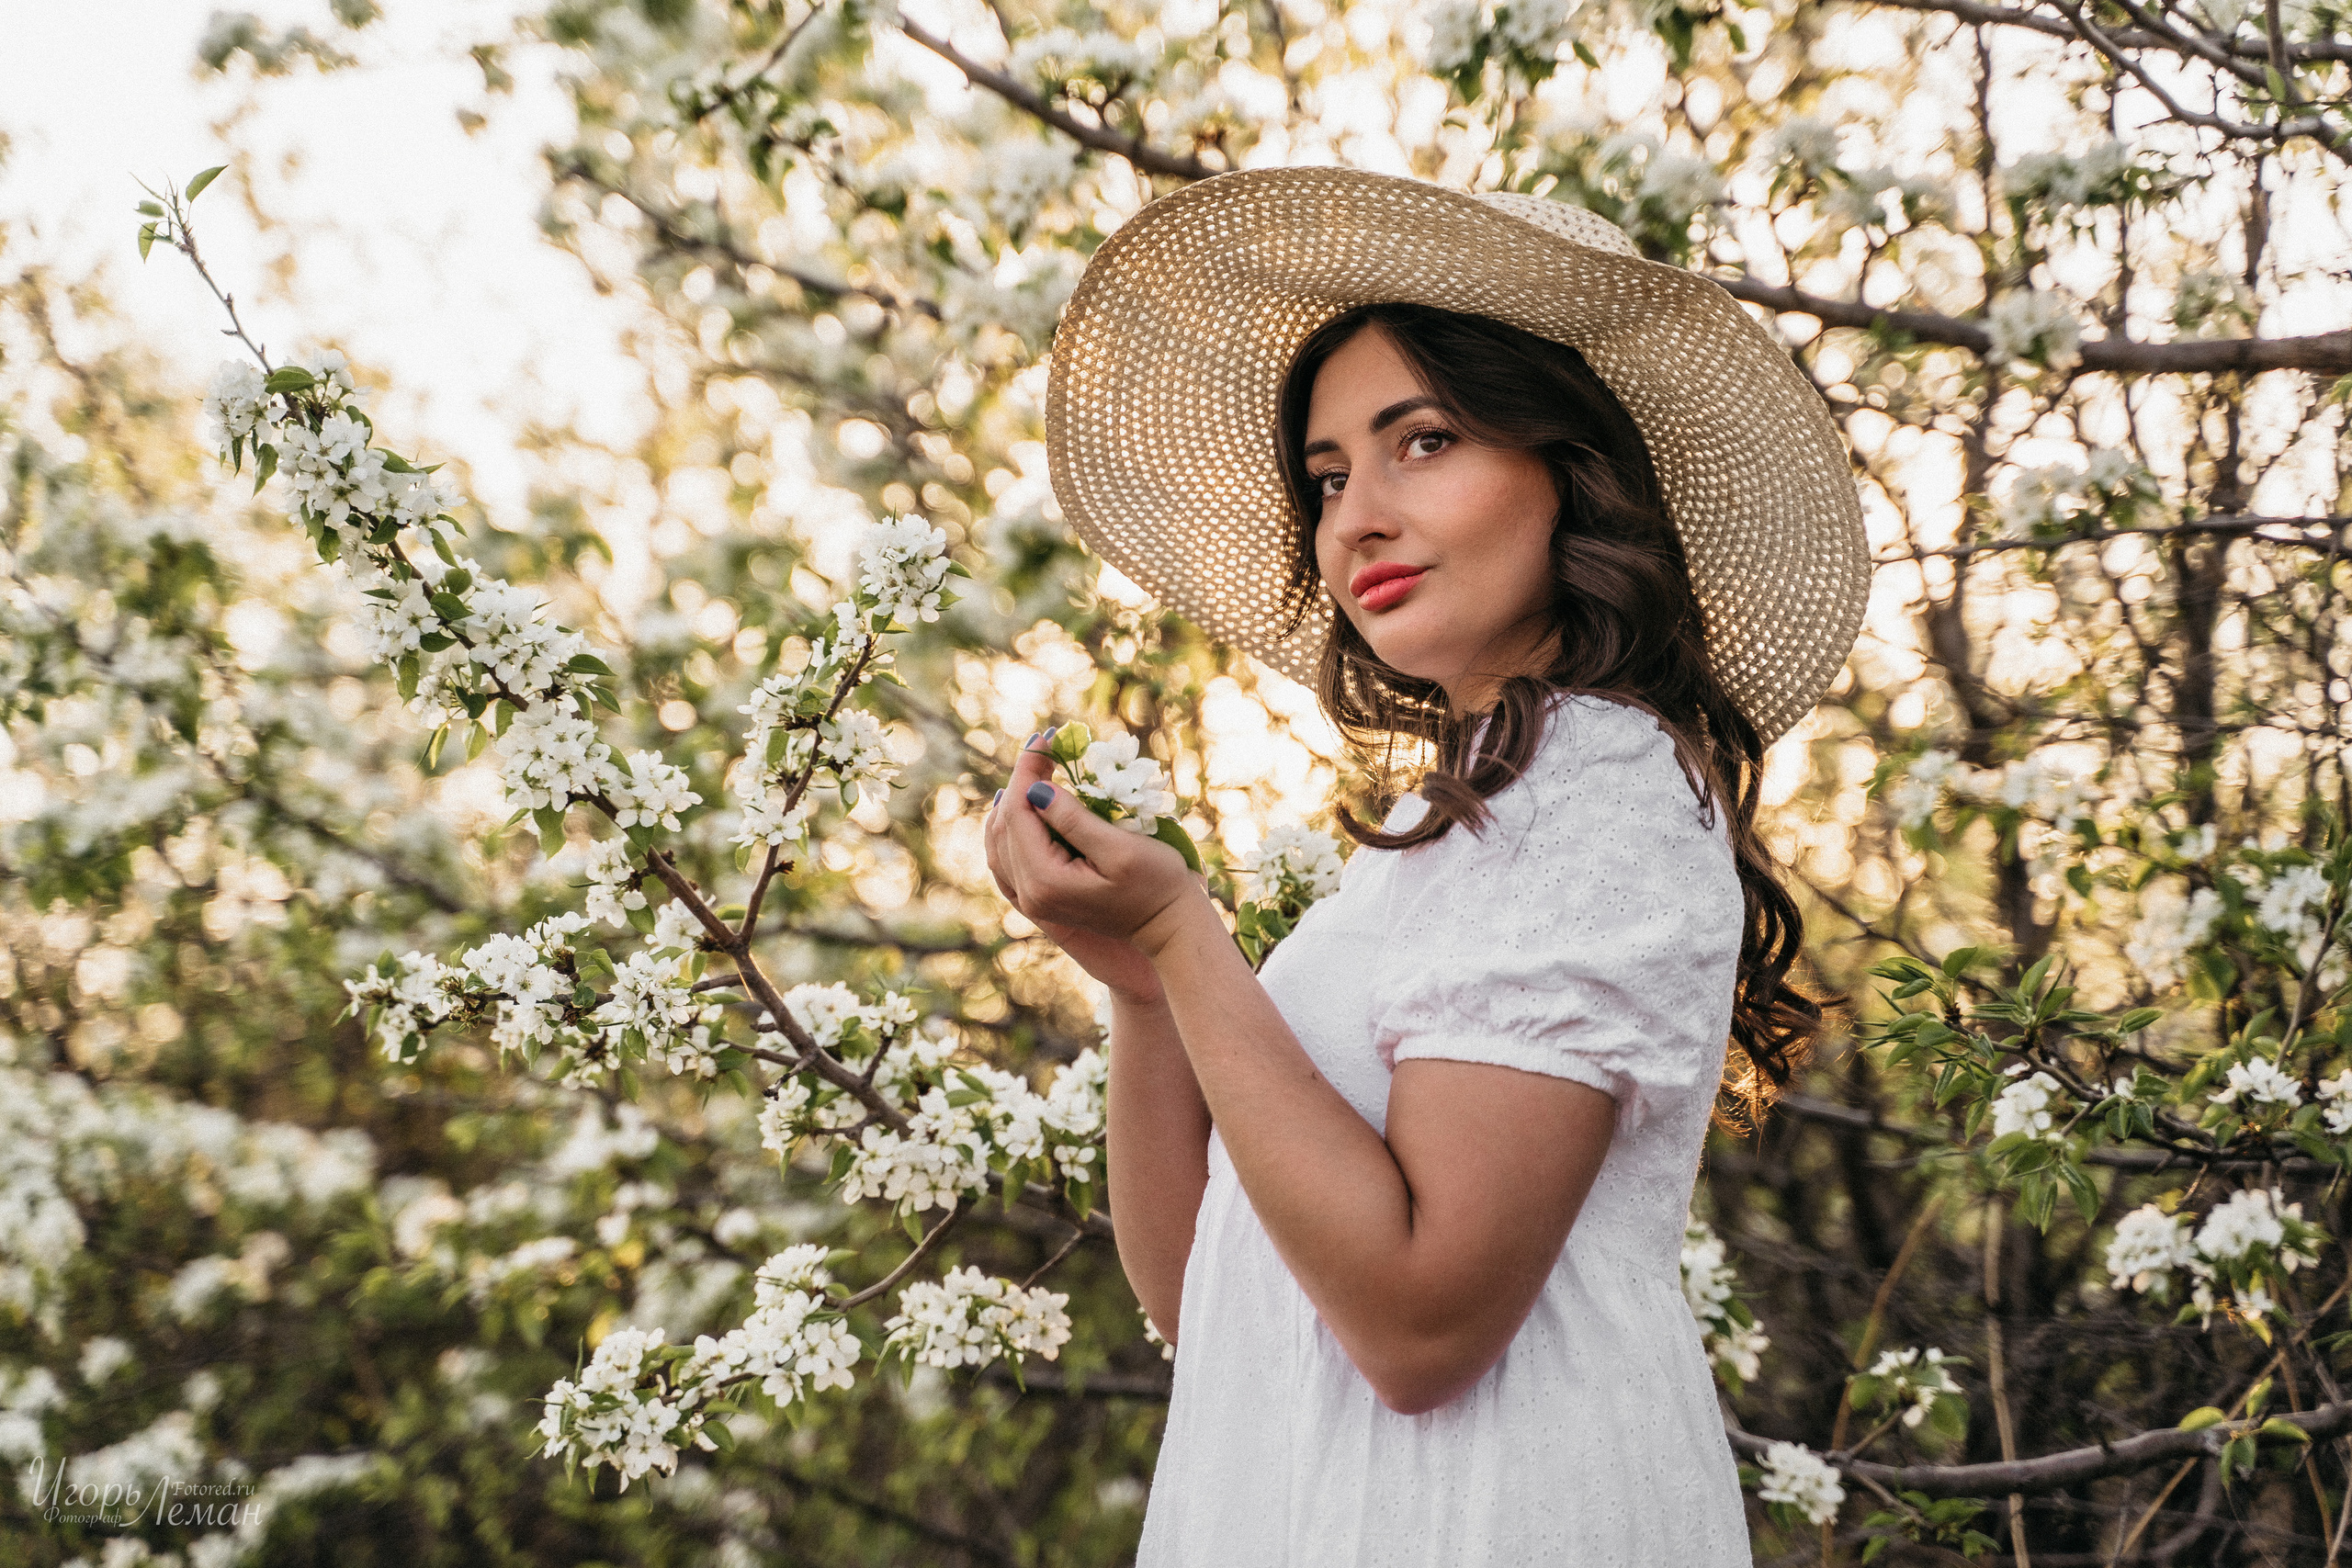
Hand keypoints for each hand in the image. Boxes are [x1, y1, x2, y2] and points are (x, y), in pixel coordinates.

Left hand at [984, 732, 1200, 993]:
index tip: (1045, 737)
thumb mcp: (1120, 849)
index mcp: (1045, 880)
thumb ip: (1074, 819)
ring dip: (1015, 799)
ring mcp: (1033, 899)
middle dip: (1022, 779)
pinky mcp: (1042, 898)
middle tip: (1045, 745)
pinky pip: (1008, 858)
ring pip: (1001, 840)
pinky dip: (1013, 826)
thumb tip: (1035, 788)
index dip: (1027, 770)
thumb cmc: (1157, 885)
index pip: (1019, 812)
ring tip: (1035, 767)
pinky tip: (1024, 804)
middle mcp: (1030, 893)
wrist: (1169, 928)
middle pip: (1005, 824)